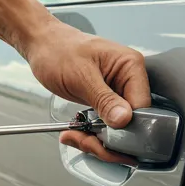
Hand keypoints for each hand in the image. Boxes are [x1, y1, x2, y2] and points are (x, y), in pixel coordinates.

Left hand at [21, 20, 150, 164]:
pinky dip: (91, 133)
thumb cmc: (58, 50)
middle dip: (108, 137)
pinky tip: (75, 132)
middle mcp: (129, 79)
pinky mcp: (106, 101)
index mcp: (130, 66)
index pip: (142, 107)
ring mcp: (118, 92)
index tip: (106, 137)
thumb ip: (104, 99)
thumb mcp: (81, 76)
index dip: (126, 127)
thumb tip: (124, 119)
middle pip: (131, 122)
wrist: (42, 45)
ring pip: (118, 128)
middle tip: (84, 140)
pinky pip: (106, 125)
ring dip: (97, 139)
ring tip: (74, 135)